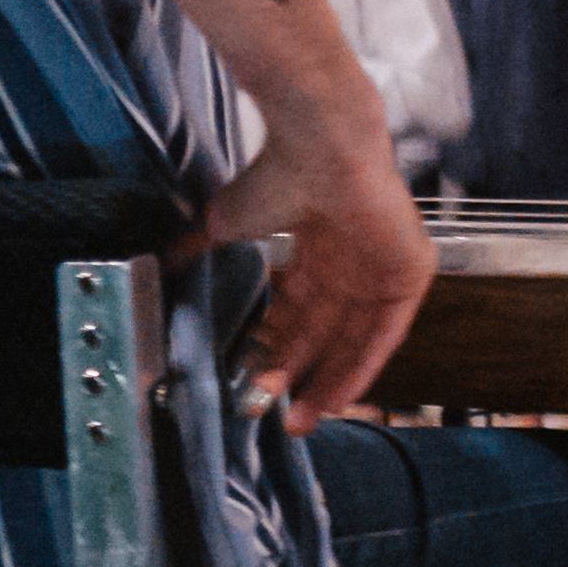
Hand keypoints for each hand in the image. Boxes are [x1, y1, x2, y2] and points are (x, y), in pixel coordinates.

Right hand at [207, 119, 438, 416]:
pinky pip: (386, 334)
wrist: (320, 148)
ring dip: (327, 380)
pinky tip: (336, 398)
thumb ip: (197, 248)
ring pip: (354, 339)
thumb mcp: (225, 222)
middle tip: (271, 411)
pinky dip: (361, 366)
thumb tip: (158, 263)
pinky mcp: (409, 273)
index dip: (276, 347)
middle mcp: (352, 260)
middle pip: (326, 331)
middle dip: (297, 373)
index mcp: (318, 245)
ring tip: (299, 418)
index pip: (300, 310)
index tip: (253, 381)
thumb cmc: (275, 175)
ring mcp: (383, 267)